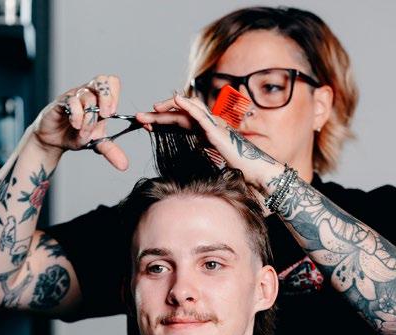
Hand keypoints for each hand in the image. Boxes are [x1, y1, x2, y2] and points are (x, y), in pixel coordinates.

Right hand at [32, 75, 128, 170]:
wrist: (54, 140)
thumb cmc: (75, 135)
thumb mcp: (97, 144)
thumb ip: (111, 151)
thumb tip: (124, 165)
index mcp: (99, 100)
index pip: (111, 82)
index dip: (114, 94)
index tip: (112, 113)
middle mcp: (87, 94)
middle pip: (101, 80)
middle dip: (107, 98)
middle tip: (105, 115)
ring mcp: (74, 96)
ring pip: (87, 96)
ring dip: (90, 116)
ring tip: (84, 131)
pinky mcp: (61, 102)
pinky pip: (72, 101)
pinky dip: (77, 115)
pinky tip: (76, 125)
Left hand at [136, 94, 282, 187]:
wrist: (256, 173)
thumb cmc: (239, 171)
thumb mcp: (213, 164)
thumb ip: (202, 159)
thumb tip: (188, 168)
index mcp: (205, 134)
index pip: (179, 124)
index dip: (162, 123)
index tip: (146, 125)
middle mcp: (208, 127)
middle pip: (179, 117)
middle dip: (158, 116)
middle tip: (139, 117)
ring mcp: (213, 127)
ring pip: (186, 113)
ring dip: (167, 109)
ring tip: (151, 110)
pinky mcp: (217, 131)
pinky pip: (201, 114)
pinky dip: (188, 106)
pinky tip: (176, 101)